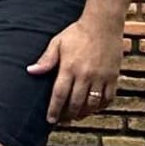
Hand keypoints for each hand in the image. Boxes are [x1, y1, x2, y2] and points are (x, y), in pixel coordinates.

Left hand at [33, 9, 130, 123]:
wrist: (103, 24)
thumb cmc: (77, 33)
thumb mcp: (57, 43)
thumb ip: (46, 60)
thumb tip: (31, 71)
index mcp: (69, 68)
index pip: (59, 95)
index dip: (54, 110)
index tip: (50, 120)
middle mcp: (85, 75)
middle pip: (75, 103)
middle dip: (68, 115)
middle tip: (62, 120)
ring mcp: (101, 77)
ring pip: (92, 104)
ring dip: (84, 113)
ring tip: (76, 116)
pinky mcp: (113, 77)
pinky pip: (108, 98)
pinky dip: (101, 106)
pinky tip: (94, 108)